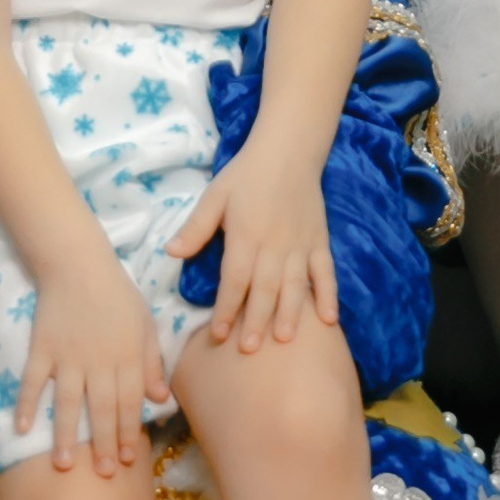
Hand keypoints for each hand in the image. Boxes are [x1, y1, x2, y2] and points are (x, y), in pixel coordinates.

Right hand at [14, 245, 170, 473]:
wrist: (77, 263)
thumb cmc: (116, 294)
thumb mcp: (144, 324)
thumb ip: (152, 362)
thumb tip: (161, 400)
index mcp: (126, 355)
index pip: (130, 401)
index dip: (128, 431)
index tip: (126, 459)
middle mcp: (98, 361)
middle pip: (102, 408)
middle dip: (103, 443)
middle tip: (102, 473)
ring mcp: (67, 356)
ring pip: (67, 402)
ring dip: (66, 434)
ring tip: (63, 464)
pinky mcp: (41, 348)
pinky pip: (32, 380)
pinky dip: (26, 404)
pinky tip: (21, 429)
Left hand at [166, 147, 339, 351]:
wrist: (289, 150)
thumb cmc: (246, 174)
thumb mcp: (214, 196)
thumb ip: (196, 227)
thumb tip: (170, 253)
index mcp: (246, 234)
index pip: (235, 279)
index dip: (226, 308)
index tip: (217, 334)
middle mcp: (275, 244)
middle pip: (264, 288)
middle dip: (255, 321)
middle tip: (249, 350)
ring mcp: (300, 244)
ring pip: (295, 285)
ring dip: (289, 313)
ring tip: (283, 340)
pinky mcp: (320, 241)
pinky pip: (325, 272)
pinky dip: (328, 295)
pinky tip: (328, 320)